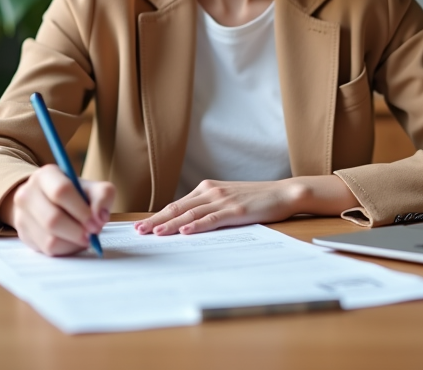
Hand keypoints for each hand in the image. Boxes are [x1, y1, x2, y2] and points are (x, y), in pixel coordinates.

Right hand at [0, 165, 115, 255]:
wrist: (48, 201)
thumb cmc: (74, 195)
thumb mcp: (91, 188)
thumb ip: (103, 196)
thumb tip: (100, 216)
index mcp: (46, 175)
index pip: (61, 191)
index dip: (81, 211)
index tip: (96, 223)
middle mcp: (28, 193)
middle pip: (53, 219)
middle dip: (78, 231)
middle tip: (92, 235)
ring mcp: (22, 215)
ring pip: (49, 239)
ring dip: (73, 243)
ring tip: (83, 237)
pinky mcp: (23, 234)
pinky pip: (47, 250)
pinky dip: (65, 249)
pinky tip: (71, 240)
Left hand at [134, 175, 360, 235]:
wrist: (283, 193)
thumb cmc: (255, 198)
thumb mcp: (227, 199)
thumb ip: (208, 207)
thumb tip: (186, 223)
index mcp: (207, 188)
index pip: (177, 205)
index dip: (158, 216)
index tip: (142, 226)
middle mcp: (211, 191)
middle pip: (178, 209)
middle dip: (157, 221)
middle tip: (139, 232)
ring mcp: (223, 200)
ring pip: (191, 214)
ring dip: (171, 224)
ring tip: (155, 233)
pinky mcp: (235, 210)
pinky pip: (212, 219)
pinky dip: (197, 226)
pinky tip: (185, 232)